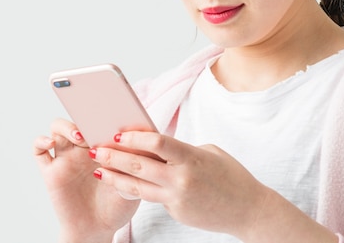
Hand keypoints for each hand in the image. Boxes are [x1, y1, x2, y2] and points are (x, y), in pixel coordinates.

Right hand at [33, 119, 139, 242]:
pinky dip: (41, 141)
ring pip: (57, 128)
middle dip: (86, 116)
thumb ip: (134, 164)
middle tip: (96, 127)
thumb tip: (137, 143)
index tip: (115, 115)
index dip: (106, 113)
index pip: (101, 120)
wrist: (98, 230)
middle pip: (78, 117)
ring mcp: (66, 158)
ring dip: (66, 126)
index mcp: (104, 146)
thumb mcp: (134, 183)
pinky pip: (38, 151)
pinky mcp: (51, 171)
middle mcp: (84, 148)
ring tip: (79, 136)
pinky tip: (50, 143)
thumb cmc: (118, 206)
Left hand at [89, 131, 266, 237]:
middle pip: (141, 165)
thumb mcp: (209, 153)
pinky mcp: (175, 211)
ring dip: (116, 177)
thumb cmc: (231, 176)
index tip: (117, 132)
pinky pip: (152, 197)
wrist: (248, 210)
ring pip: (139, 186)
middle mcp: (182, 179)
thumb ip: (182, 150)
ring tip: (98, 170)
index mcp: (192, 158)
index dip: (135, 137)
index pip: (158, 142)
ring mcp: (177, 198)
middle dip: (114, 156)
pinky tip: (123, 182)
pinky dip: (138, 188)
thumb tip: (157, 146)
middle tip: (95, 149)